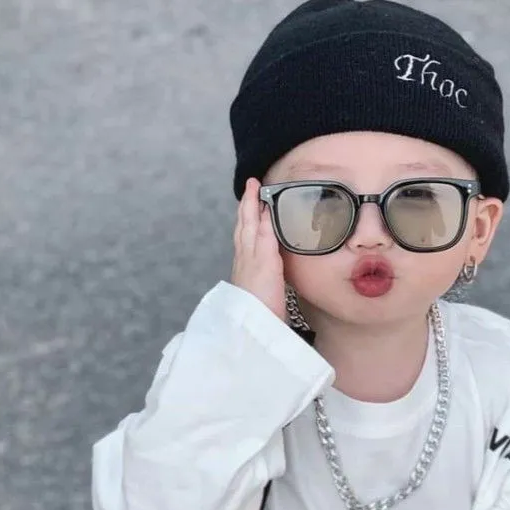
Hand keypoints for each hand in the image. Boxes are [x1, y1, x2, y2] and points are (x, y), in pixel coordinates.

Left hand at [231, 178, 285, 320]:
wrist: (255, 327)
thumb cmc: (262, 296)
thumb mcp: (266, 261)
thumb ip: (265, 235)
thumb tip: (264, 209)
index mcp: (248, 249)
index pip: (249, 219)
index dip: (251, 201)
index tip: (253, 182)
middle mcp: (245, 257)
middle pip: (244, 227)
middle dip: (247, 208)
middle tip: (251, 191)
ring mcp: (246, 270)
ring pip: (245, 239)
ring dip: (248, 223)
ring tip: (251, 212)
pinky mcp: (251, 282)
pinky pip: (250, 252)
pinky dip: (252, 240)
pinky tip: (257, 245)